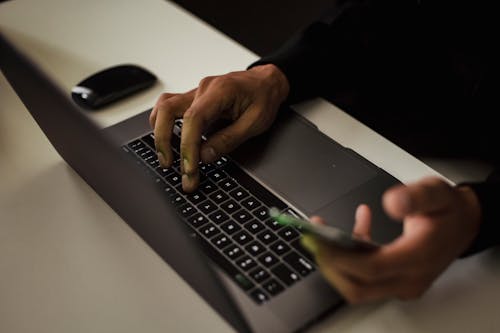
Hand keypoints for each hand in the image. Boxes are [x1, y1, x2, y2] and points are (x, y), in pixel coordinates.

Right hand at [149, 64, 288, 191]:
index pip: (193, 119)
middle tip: (170, 166)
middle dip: (164, 141)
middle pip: (168, 110)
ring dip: (160, 133)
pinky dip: (163, 125)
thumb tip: (204, 156)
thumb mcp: (256, 123)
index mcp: (221, 91)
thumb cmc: (264, 98)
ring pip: (163, 107)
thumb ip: (229, 140)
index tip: (189, 168)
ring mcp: (195, 92)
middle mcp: (203, 89)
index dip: (188, 146)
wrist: (265, 82)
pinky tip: (168, 141)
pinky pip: (168, 108)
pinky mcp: (192, 99)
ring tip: (166, 158)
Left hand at [301, 176, 480, 303]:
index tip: (319, 239)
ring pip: (358, 286)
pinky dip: (352, 256)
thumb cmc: (448, 211)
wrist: (463, 225)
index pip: (371, 269)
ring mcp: (403, 284)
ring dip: (336, 261)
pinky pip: (365, 278)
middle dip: (330, 264)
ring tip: (324, 231)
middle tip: (313, 238)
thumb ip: (414, 197)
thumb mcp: (435, 193)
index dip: (340, 257)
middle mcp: (410, 278)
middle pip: (358, 286)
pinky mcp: (396, 282)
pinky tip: (356, 227)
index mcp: (418, 257)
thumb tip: (391, 203)